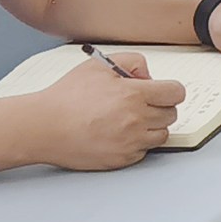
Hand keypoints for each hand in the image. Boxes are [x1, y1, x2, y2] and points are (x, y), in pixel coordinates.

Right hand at [28, 51, 183, 169]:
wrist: (44, 127)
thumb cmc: (67, 97)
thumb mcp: (99, 65)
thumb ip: (132, 62)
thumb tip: (149, 77)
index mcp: (133, 95)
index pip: (176, 93)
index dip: (170, 90)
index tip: (161, 91)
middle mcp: (136, 120)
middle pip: (171, 115)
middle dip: (160, 107)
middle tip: (140, 105)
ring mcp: (130, 142)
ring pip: (161, 135)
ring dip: (151, 127)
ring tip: (128, 120)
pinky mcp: (121, 159)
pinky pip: (144, 151)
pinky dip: (136, 143)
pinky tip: (118, 134)